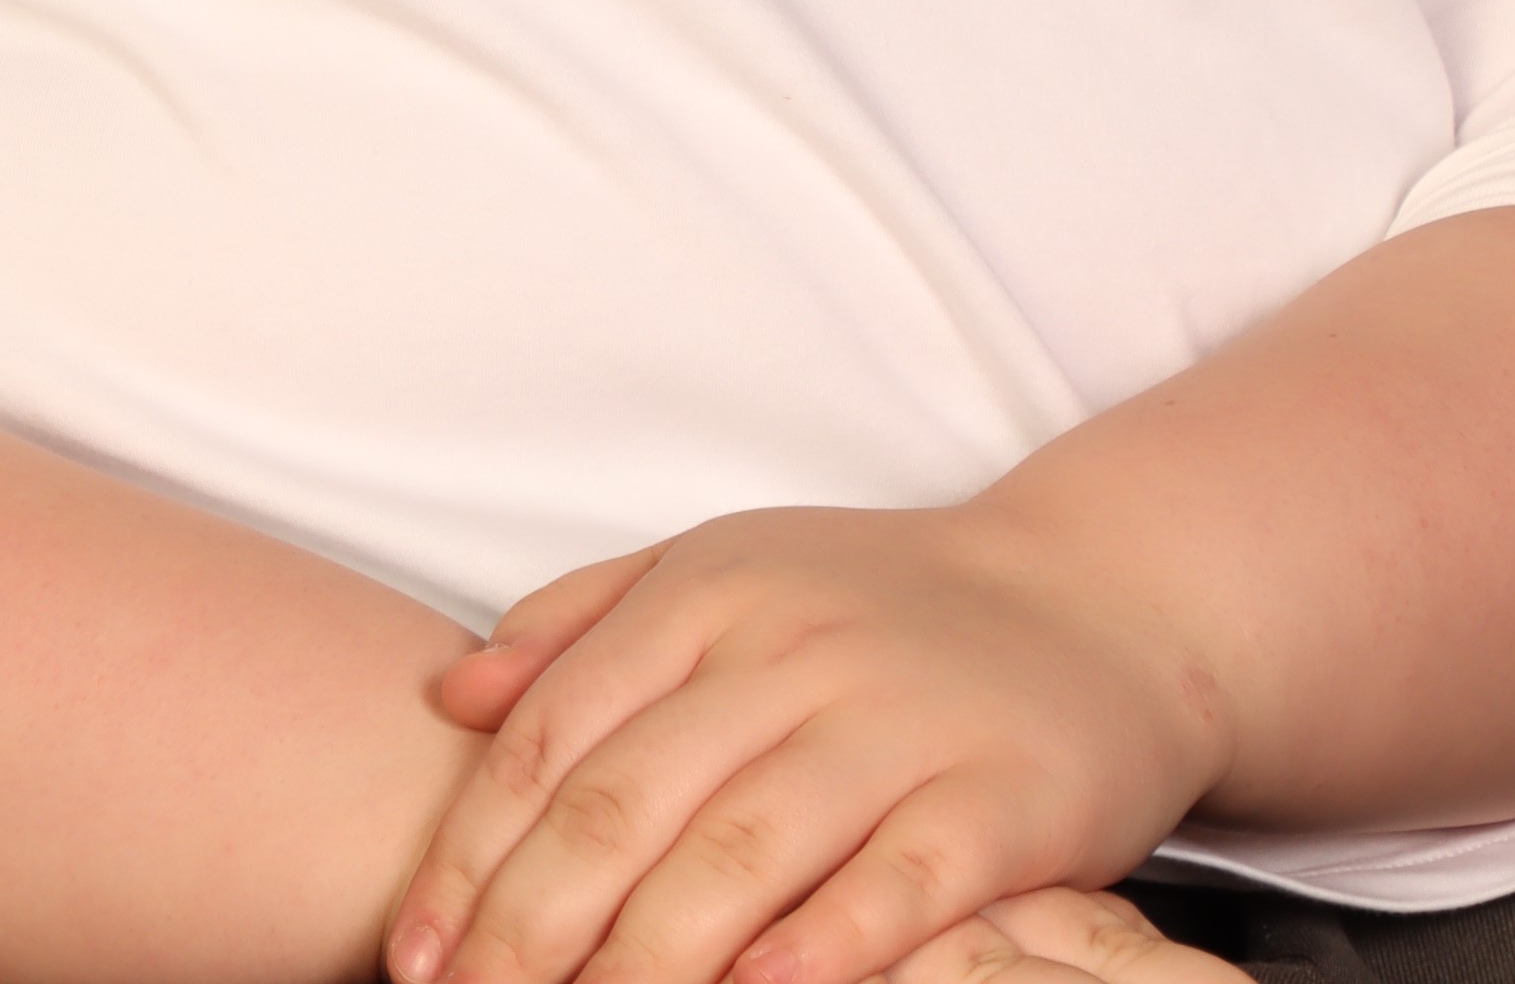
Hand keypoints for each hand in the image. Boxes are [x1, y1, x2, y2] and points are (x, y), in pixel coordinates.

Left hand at [383, 507, 1229, 983]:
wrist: (1098, 603)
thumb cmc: (884, 610)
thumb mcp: (727, 571)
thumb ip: (586, 623)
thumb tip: (452, 695)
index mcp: (710, 593)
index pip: (556, 734)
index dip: (473, 853)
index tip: (416, 954)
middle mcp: (792, 648)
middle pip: (627, 804)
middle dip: (528, 932)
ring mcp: (896, 721)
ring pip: (739, 853)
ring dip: (642, 963)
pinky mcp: (994, 800)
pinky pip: (889, 887)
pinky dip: (815, 952)